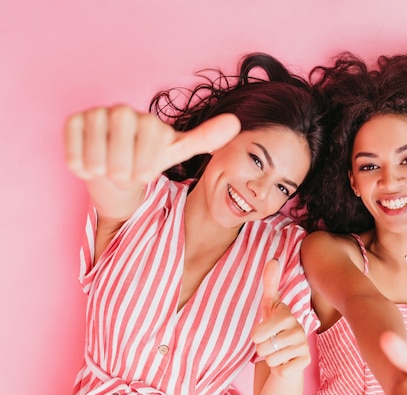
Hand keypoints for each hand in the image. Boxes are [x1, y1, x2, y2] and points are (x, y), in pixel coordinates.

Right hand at [65, 105, 240, 185]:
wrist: (116, 171)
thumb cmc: (147, 160)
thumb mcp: (176, 153)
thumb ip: (204, 138)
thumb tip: (235, 122)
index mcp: (150, 121)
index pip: (149, 152)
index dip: (146, 168)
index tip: (146, 171)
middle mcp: (122, 111)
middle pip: (121, 156)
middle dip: (124, 173)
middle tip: (126, 173)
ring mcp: (95, 114)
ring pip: (96, 158)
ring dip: (104, 172)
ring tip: (110, 169)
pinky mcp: (72, 122)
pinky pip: (74, 154)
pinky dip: (82, 168)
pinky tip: (91, 165)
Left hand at [251, 259, 310, 376]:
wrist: (288, 353)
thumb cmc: (275, 328)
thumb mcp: (270, 306)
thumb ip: (270, 283)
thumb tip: (273, 259)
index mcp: (286, 315)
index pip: (257, 333)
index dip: (256, 335)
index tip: (265, 331)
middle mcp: (298, 329)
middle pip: (262, 347)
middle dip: (262, 349)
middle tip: (271, 344)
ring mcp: (303, 345)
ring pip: (271, 360)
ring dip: (270, 360)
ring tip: (278, 352)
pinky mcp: (306, 361)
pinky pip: (281, 371)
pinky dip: (279, 370)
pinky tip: (286, 361)